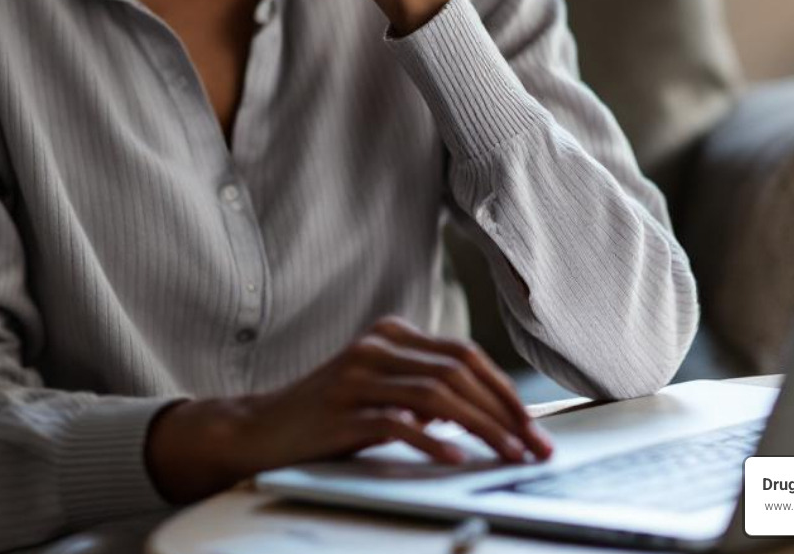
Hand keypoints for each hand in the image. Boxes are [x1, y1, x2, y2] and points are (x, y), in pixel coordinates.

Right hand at [145, 315, 555, 502]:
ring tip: (508, 456)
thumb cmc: (329, 415)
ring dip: (483, 428)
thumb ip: (426, 391)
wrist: (260, 429)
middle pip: (459, 371)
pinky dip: (433, 440)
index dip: (506, 391)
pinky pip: (398, 421)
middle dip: (506, 411)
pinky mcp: (342, 409)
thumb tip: (487, 411)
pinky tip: (456, 458)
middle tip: (534, 446)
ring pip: (438, 395)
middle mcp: (376, 346)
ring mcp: (357, 375)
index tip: (534, 427)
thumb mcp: (382, 391)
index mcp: (391, 334)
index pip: (466, 354)